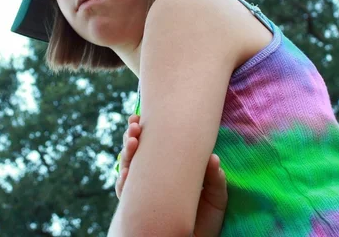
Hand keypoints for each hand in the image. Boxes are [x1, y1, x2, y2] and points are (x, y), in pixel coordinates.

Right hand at [115, 115, 227, 235]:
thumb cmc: (205, 221)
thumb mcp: (215, 199)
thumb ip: (215, 180)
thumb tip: (213, 158)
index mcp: (169, 170)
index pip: (155, 146)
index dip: (146, 131)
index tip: (140, 117)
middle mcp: (152, 179)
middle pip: (136, 152)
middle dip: (131, 137)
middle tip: (133, 126)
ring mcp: (142, 192)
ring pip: (128, 168)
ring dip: (127, 153)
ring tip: (131, 141)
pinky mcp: (137, 208)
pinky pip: (125, 193)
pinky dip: (123, 181)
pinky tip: (127, 172)